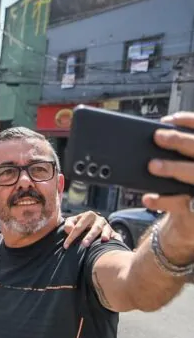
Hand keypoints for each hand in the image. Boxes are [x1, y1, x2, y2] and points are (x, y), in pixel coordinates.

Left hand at [63, 211, 120, 248]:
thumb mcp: (71, 221)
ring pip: (106, 231)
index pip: (79, 226)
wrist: (90, 224)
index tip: (65, 246)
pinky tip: (116, 242)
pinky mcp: (113, 233)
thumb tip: (69, 230)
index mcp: (88, 215)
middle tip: (84, 244)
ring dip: (104, 235)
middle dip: (89, 236)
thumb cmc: (78, 224)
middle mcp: (99, 220)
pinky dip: (117, 239)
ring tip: (104, 240)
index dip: (72, 236)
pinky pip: (116, 236)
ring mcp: (107, 226)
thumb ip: (68, 224)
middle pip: (94, 228)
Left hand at [143, 112, 193, 248]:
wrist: (191, 218)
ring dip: (172, 168)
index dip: (188, 121)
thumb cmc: (183, 184)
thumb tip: (151, 137)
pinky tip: (148, 197)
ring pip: (192, 174)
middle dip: (179, 141)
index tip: (168, 119)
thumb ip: (174, 152)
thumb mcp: (181, 164)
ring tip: (152, 165)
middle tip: (158, 137)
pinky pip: (180, 202)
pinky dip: (162, 200)